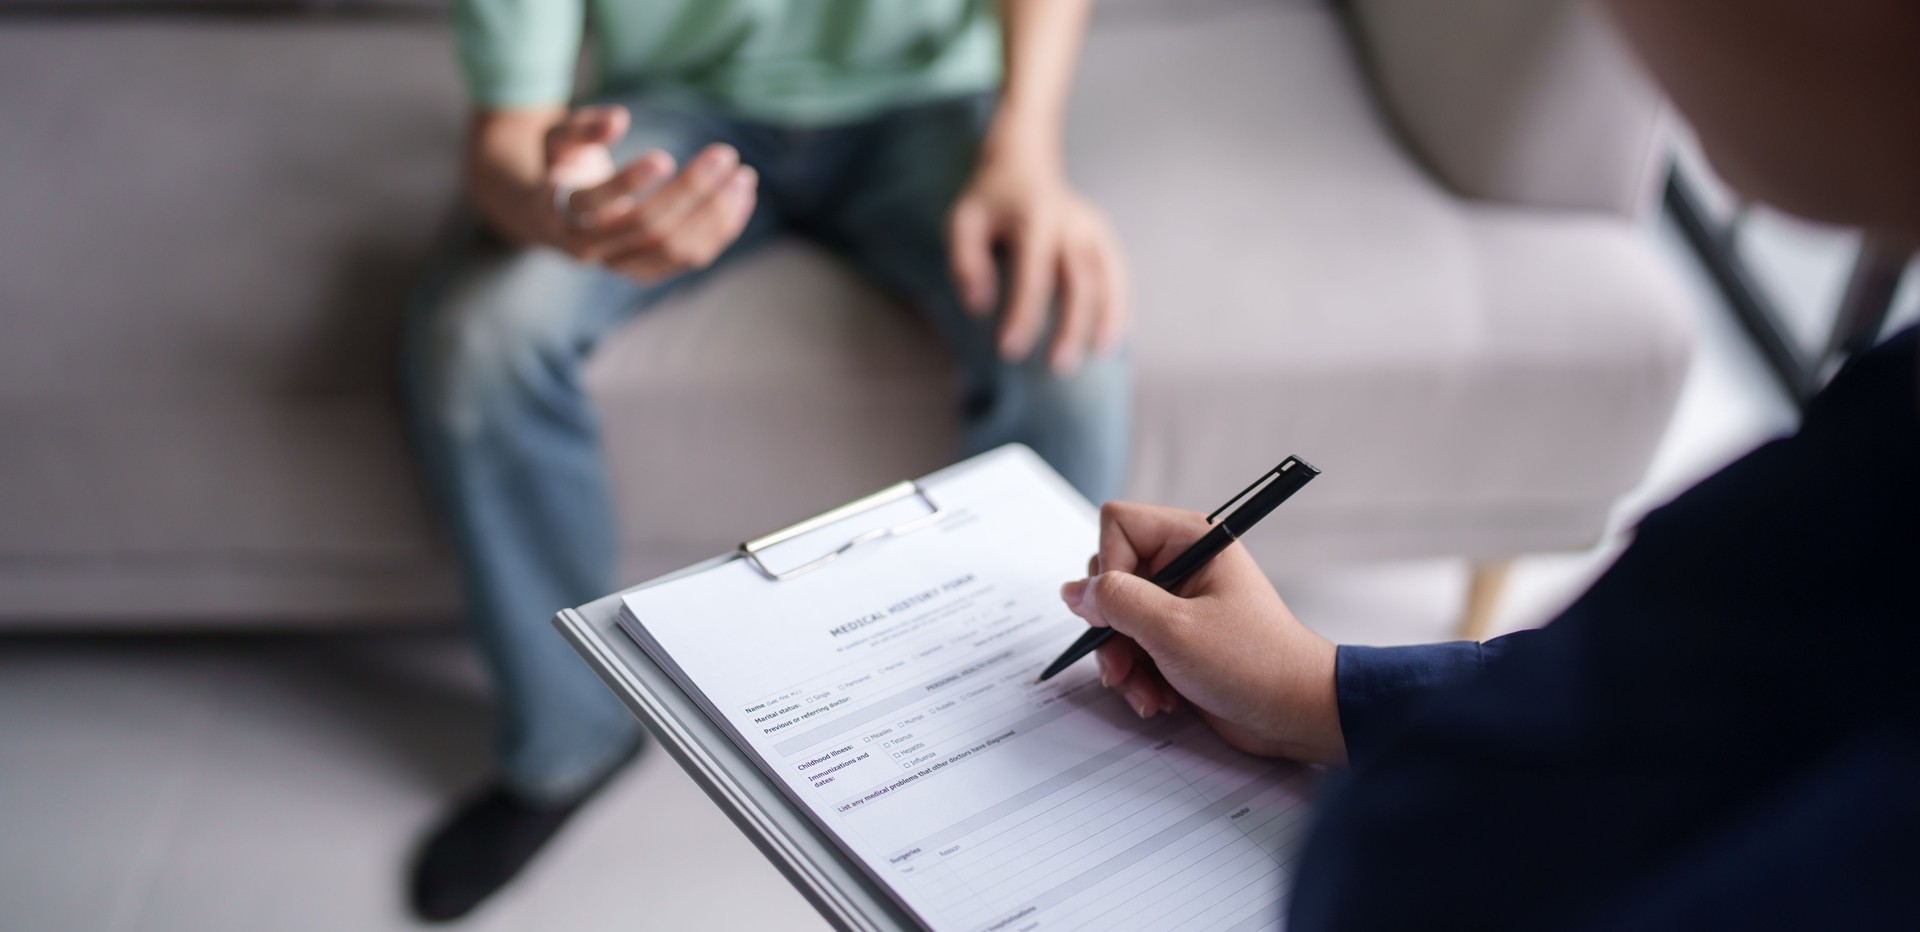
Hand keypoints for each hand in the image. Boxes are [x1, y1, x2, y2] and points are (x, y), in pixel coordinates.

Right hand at [540, 106, 758, 283]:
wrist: (557, 217)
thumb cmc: (564, 167)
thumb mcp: (559, 138)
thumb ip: (583, 127)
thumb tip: (618, 119)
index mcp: (560, 210)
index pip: (594, 203)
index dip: (628, 183)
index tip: (663, 158)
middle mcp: (588, 246)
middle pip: (646, 226)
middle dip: (691, 190)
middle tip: (724, 155)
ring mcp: (619, 264)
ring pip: (673, 248)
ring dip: (714, 214)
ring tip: (742, 177)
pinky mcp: (647, 271)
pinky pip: (689, 257)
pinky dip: (720, 230)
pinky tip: (741, 198)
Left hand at [946, 148, 1129, 374]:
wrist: (1022, 164)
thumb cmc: (988, 202)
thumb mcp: (962, 222)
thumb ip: (966, 262)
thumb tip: (980, 307)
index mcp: (1034, 218)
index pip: (1033, 275)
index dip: (1024, 315)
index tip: (1009, 351)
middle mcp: (1072, 222)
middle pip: (1080, 281)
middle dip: (1072, 326)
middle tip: (1058, 366)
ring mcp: (1093, 228)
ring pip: (1109, 277)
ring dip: (1107, 318)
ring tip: (1101, 354)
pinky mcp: (1103, 237)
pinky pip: (1119, 274)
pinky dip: (1122, 305)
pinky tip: (1118, 335)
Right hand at [1059, 502, 1347, 764]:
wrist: (1296, 713)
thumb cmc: (1253, 664)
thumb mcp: (1173, 628)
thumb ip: (1116, 601)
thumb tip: (1075, 592)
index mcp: (1192, 539)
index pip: (1117, 526)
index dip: (1106, 568)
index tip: (1114, 612)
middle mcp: (1184, 563)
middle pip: (1110, 576)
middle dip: (1110, 629)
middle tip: (1123, 665)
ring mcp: (1180, 602)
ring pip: (1117, 618)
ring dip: (1124, 662)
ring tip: (1147, 693)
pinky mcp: (1178, 637)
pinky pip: (1133, 647)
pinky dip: (1138, 676)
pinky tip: (1158, 699)